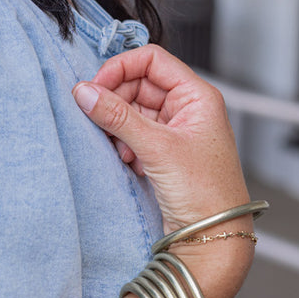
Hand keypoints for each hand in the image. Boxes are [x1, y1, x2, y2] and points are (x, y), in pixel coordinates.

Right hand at [72, 45, 248, 236]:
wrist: (213, 237)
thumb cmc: (205, 193)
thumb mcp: (157, 148)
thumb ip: (117, 117)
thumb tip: (85, 92)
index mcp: (197, 96)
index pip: (153, 60)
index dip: (121, 68)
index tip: (95, 86)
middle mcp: (188, 109)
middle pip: (139, 84)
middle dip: (116, 101)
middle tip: (96, 117)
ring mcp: (176, 131)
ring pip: (134, 111)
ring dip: (119, 125)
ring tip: (119, 147)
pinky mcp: (165, 153)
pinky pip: (135, 134)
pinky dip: (124, 143)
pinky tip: (127, 161)